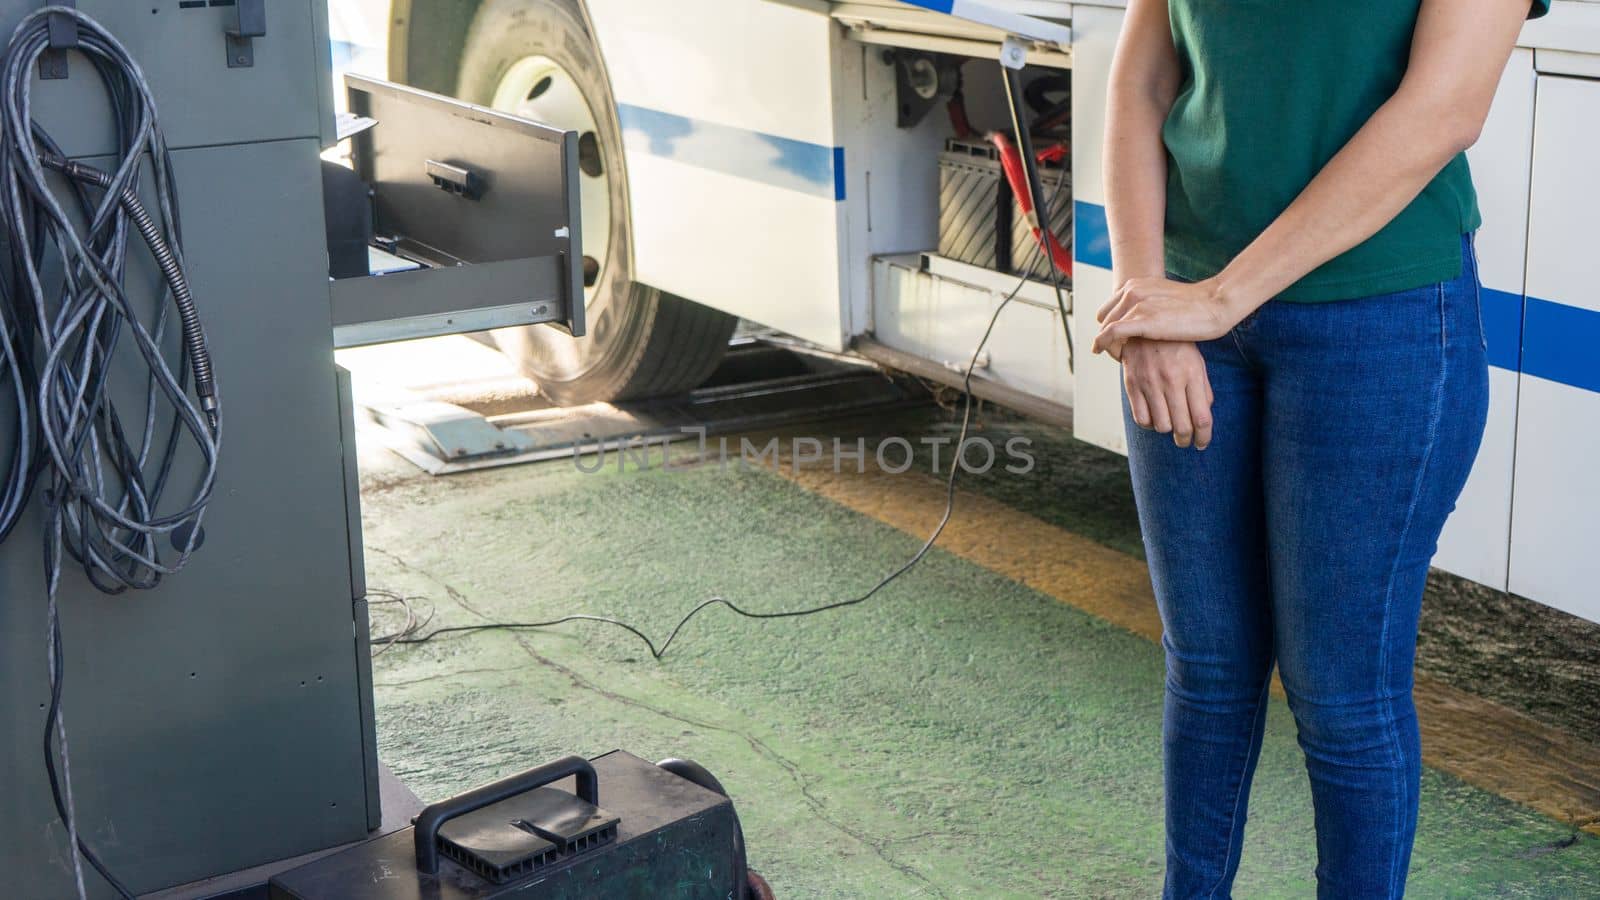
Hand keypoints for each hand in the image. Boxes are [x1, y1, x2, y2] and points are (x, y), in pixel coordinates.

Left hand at [1092, 276, 1243, 358]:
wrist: (1216, 303)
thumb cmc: (1197, 307)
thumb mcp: (1164, 301)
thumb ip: (1149, 306)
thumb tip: (1142, 322)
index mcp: (1136, 285)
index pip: (1109, 309)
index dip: (1110, 326)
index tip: (1119, 342)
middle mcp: (1132, 291)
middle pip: (1104, 319)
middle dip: (1107, 337)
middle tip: (1119, 354)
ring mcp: (1136, 304)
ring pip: (1106, 328)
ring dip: (1109, 345)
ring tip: (1120, 359)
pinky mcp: (1141, 319)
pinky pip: (1111, 334)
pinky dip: (1105, 345)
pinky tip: (1109, 355)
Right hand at [1121, 339, 1213, 449]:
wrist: (1144, 325)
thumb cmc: (1176, 346)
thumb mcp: (1196, 362)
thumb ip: (1203, 389)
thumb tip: (1203, 419)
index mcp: (1192, 374)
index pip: (1202, 418)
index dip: (1204, 437)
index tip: (1202, 444)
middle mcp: (1171, 380)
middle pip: (1182, 426)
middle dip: (1185, 440)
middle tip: (1185, 441)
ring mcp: (1150, 383)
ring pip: (1161, 425)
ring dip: (1167, 430)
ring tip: (1169, 423)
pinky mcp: (1132, 384)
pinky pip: (1141, 418)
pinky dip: (1149, 424)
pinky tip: (1153, 417)